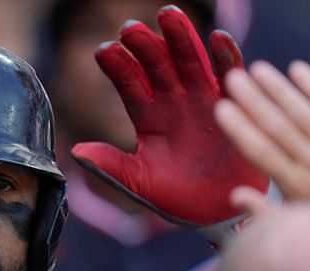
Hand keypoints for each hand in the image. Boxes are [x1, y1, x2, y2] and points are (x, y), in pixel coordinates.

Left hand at [70, 7, 266, 226]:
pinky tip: (217, 37)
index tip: (103, 50)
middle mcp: (173, 101)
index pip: (129, 84)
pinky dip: (226, 56)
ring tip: (169, 15)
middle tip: (130, 28)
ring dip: (181, 38)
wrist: (215, 213)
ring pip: (190, 61)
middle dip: (145, 46)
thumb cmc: (175, 197)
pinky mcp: (232, 105)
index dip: (117, 67)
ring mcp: (203, 99)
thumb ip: (111, 166)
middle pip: (157, 65)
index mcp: (147, 116)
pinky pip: (229, 75)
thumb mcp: (139, 183)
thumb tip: (77, 151)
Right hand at [213, 59, 309, 233]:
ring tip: (257, 68)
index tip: (222, 109)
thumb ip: (264, 212)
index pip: (260, 152)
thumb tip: (235, 196)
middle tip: (232, 78)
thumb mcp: (299, 225)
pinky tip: (297, 69)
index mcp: (295, 187)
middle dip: (252, 100)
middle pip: (277, 126)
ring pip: (301, 113)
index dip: (239, 128)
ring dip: (277, 89)